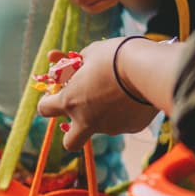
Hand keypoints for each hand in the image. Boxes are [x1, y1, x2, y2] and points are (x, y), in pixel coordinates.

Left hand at [37, 37, 158, 150]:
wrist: (149, 69)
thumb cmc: (115, 56)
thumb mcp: (91, 52)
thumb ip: (76, 62)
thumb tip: (60, 59)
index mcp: (70, 102)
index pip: (44, 110)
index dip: (48, 102)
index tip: (55, 95)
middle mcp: (87, 121)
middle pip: (71, 142)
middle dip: (72, 133)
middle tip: (81, 115)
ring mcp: (110, 128)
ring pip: (103, 126)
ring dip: (105, 112)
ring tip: (119, 89)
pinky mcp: (132, 127)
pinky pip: (125, 121)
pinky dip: (126, 111)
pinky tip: (135, 94)